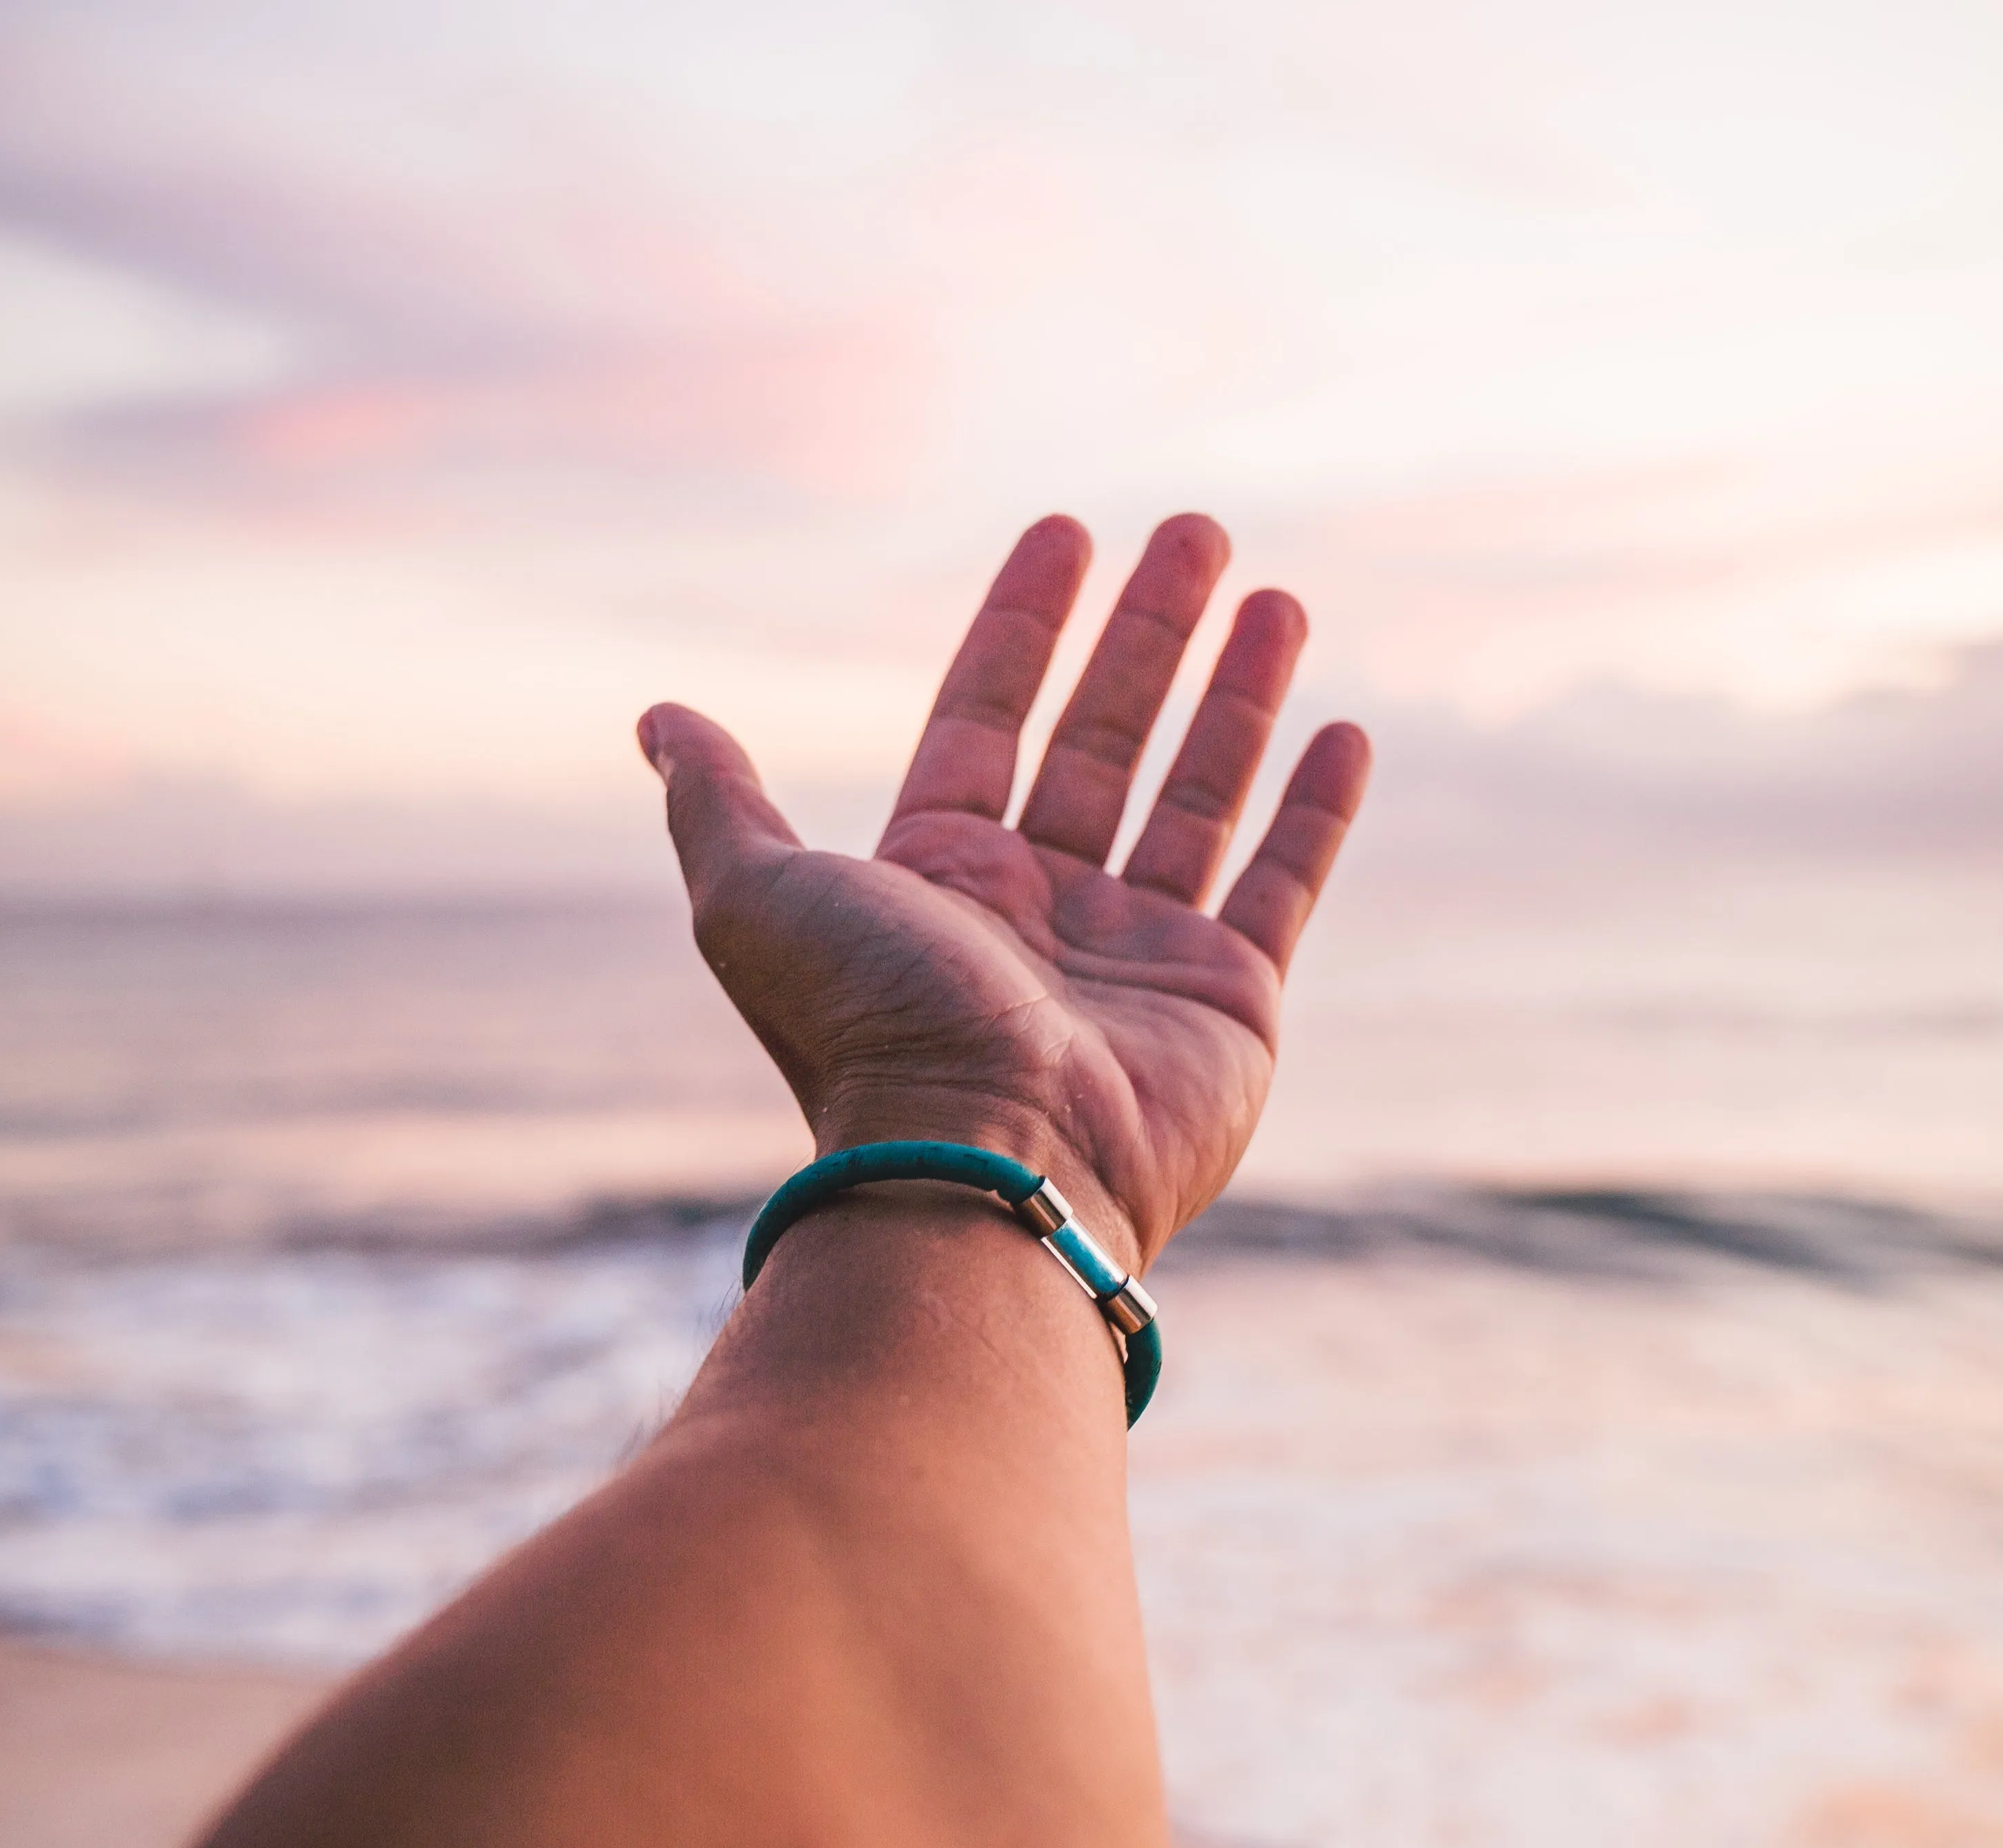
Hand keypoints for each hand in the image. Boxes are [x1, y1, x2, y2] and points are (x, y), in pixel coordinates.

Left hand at [639, 513, 1369, 1273]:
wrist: (990, 1162)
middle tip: (1197, 531)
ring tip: (1276, 598)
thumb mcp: (756, 899)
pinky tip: (1342, 730)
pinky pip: (1280, 887)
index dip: (1022, 623)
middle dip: (1148, 634)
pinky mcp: (1228, 1004)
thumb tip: (660, 720)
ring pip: (1198, 796)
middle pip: (1103, 740)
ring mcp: (1139, 956)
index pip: (988, 716)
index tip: (1065, 531)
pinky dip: (1313, 813)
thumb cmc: (872, 1030)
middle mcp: (1041, 911)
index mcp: (941, 877)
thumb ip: (720, 802)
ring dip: (1237, 697)